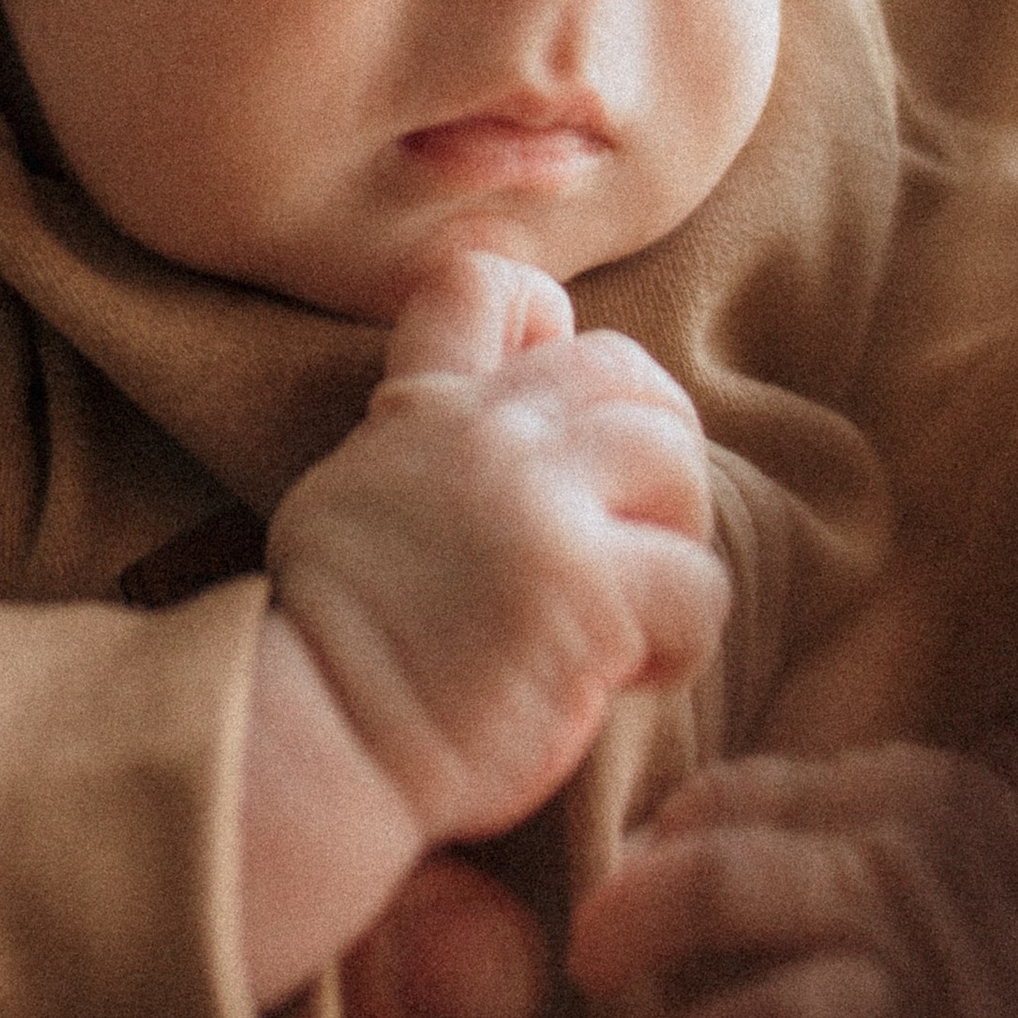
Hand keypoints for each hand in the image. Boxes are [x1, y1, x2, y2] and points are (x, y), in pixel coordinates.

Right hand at [268, 247, 728, 854]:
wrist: (318, 735)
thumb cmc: (335, 639)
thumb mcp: (356, 487)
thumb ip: (427, 429)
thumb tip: (514, 387)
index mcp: (426, 404)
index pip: (487, 282)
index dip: (544, 320)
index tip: (550, 416)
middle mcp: (487, 432)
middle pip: (627, 373)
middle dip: (652, 449)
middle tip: (632, 534)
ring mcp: (540, 504)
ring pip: (680, 466)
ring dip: (675, 540)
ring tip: (635, 608)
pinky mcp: (587, 590)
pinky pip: (699, 584)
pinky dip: (683, 638)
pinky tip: (631, 676)